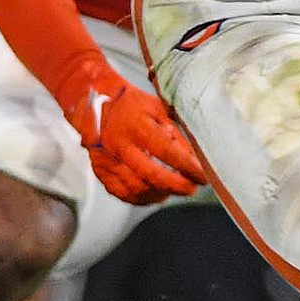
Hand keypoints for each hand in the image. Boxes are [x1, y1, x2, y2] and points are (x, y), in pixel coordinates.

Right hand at [64, 65, 207, 205]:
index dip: (187, 166)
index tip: (203, 175)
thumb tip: (192, 156)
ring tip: (175, 189)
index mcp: (135, 126)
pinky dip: (142, 198)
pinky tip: (156, 193)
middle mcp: (118, 145)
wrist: (96, 102)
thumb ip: (174, 132)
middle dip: (176, 186)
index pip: (166, 151)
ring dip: (160, 193)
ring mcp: (106, 160)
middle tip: (192, 188)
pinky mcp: (100, 172)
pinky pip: (122, 193)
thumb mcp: (158, 108)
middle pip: (150, 175)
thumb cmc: (131, 104)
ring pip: (136, 188)